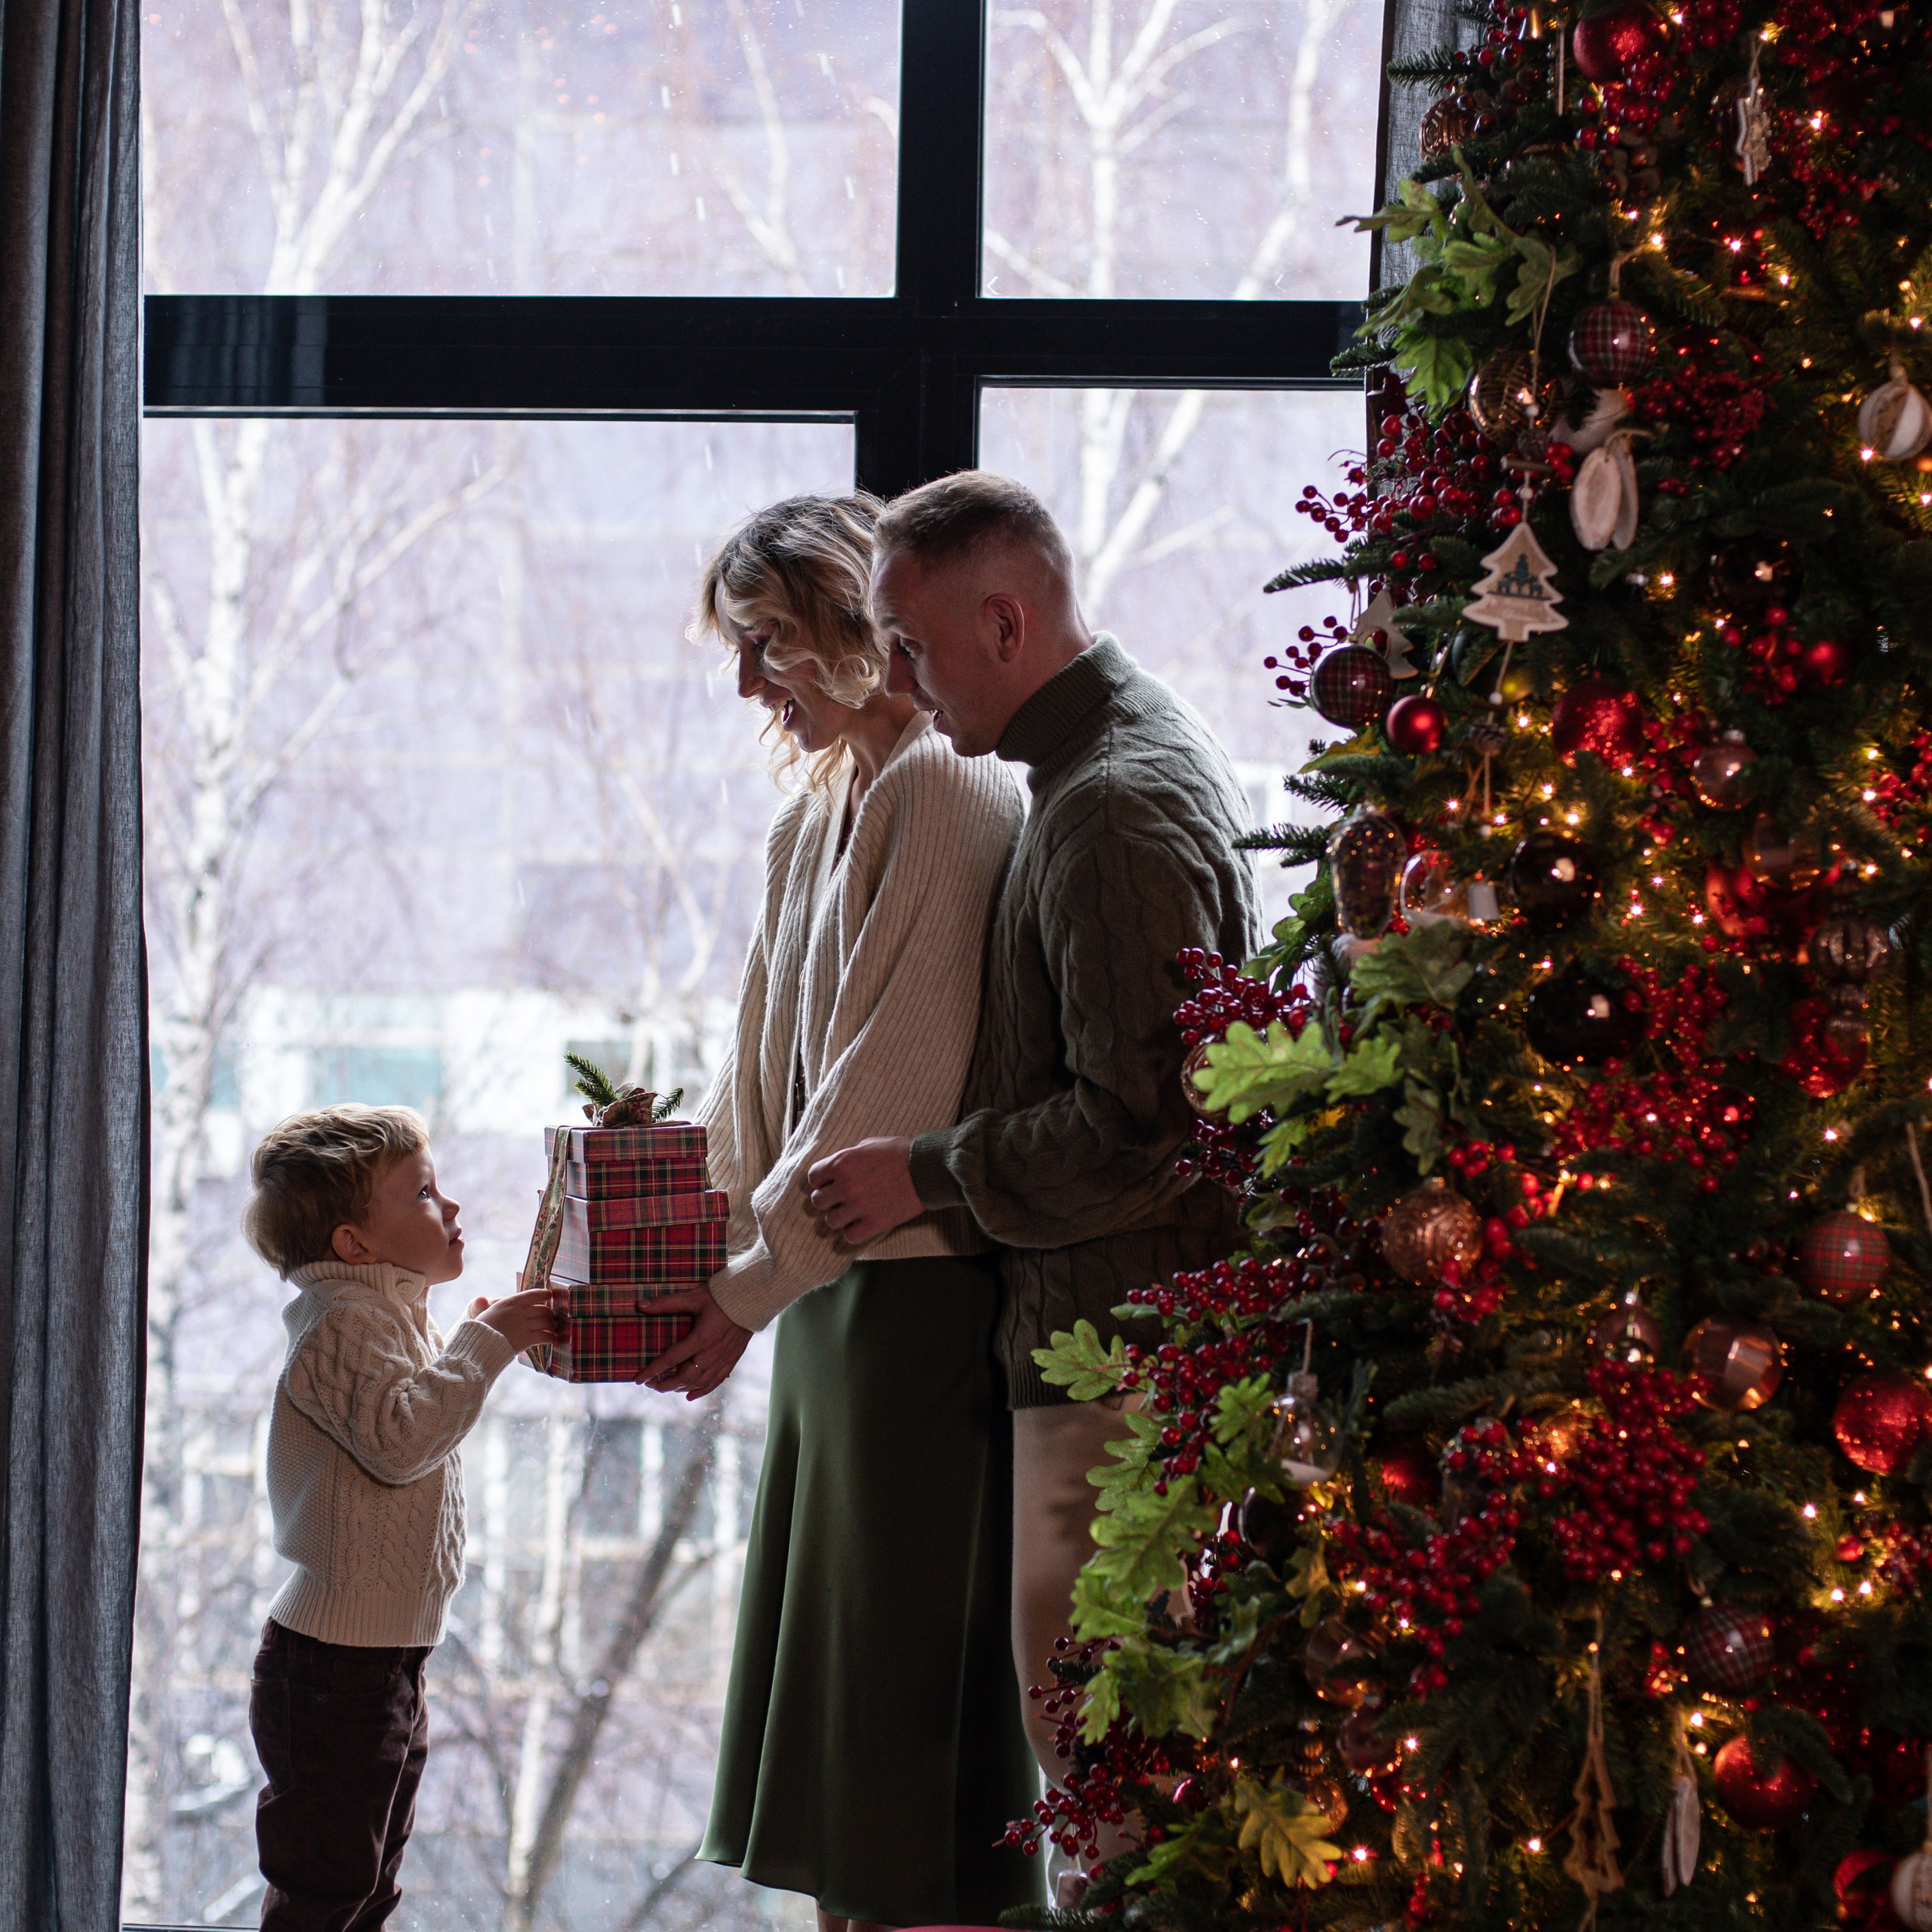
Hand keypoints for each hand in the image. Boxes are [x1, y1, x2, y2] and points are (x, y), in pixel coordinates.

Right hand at [470, 1284, 566, 1352]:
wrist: (478, 1344)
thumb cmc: (480, 1328)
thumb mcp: (488, 1310)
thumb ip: (496, 1305)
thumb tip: (485, 1299)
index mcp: (511, 1302)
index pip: (533, 1294)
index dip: (544, 1294)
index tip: (549, 1295)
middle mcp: (520, 1311)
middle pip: (544, 1310)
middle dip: (550, 1315)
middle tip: (551, 1318)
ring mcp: (524, 1325)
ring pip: (547, 1323)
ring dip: (552, 1326)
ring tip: (553, 1329)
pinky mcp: (526, 1339)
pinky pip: (545, 1337)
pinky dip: (552, 1339)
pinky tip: (553, 1341)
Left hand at [640, 1287, 752, 1399]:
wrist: (753, 1296)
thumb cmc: (721, 1295)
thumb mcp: (693, 1297)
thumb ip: (666, 1303)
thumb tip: (640, 1305)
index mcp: (701, 1337)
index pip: (671, 1359)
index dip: (653, 1370)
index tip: (638, 1379)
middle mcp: (712, 1352)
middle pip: (685, 1377)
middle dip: (665, 1384)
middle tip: (651, 1385)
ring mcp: (724, 1358)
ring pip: (700, 1382)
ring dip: (681, 1388)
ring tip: (667, 1388)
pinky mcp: (732, 1359)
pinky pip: (716, 1380)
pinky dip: (702, 1390)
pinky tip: (690, 1396)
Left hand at [805, 1136, 921, 1244]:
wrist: (927, 1169)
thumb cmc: (901, 1153)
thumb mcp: (869, 1145)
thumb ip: (848, 1157)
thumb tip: (836, 1168)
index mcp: (843, 1163)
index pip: (813, 1177)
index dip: (821, 1181)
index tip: (829, 1184)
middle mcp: (846, 1185)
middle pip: (818, 1201)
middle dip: (828, 1200)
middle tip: (839, 1199)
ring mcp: (860, 1206)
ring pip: (831, 1221)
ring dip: (839, 1217)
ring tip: (851, 1212)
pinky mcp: (874, 1223)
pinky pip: (850, 1236)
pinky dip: (854, 1232)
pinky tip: (862, 1224)